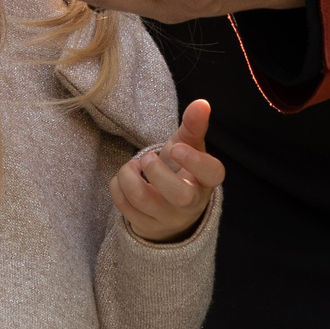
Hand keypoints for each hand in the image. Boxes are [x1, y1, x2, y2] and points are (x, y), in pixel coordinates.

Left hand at [112, 98, 225, 242]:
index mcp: (205, 180)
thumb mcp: (188, 146)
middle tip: (147, 158)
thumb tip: (202, 103)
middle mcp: (190, 204)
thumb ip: (194, 125)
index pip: (212, 173)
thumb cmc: (180, 169)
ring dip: (128, 175)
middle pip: (179, 195)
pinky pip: (123, 206)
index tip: (176, 148)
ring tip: (133, 166)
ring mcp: (167, 218)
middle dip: (157, 171)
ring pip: (143, 199)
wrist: (168, 206)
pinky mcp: (145, 226)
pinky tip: (125, 180)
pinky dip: (117, 186)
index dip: (195, 160)